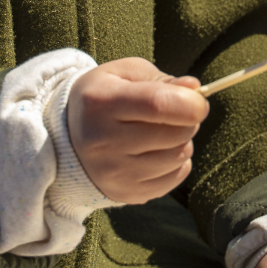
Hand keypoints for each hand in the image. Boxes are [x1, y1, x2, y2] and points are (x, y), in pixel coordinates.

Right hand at [66, 57, 207, 204]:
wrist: (67, 137)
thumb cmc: (105, 96)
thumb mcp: (125, 74)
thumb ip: (162, 80)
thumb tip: (194, 89)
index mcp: (102, 103)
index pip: (158, 105)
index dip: (190, 103)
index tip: (199, 100)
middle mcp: (102, 142)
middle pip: (174, 134)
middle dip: (189, 120)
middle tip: (177, 113)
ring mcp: (113, 173)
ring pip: (178, 157)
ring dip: (182, 141)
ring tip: (163, 132)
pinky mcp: (124, 193)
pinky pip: (174, 178)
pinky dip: (176, 163)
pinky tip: (158, 151)